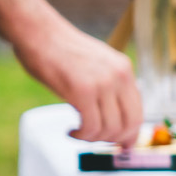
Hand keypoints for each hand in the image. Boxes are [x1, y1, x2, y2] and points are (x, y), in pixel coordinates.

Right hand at [17, 20, 142, 145]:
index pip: (138, 111)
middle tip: (96, 141)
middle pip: (130, 123)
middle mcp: (119, 76)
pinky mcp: (82, 91)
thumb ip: (109, 87)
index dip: (131, 133)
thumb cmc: (59, 49)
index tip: (122, 144)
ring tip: (79, 134)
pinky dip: (82, 135)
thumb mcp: (96, 65)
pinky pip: (91, 126)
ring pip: (110, 128)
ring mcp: (102, 83)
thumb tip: (115, 117)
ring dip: (94, 139)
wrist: (37, 31)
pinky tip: (71, 131)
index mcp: (124, 69)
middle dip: (114, 139)